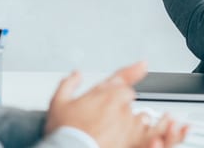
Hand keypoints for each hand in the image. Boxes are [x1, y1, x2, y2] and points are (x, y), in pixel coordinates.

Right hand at [45, 62, 188, 147]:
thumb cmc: (65, 131)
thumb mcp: (57, 103)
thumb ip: (68, 84)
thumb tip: (75, 74)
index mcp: (105, 93)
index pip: (122, 79)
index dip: (133, 71)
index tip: (143, 65)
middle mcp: (120, 105)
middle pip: (128, 99)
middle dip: (120, 105)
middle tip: (104, 118)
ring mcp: (128, 122)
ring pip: (139, 117)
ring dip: (131, 121)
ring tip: (113, 132)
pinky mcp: (133, 138)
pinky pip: (146, 133)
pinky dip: (146, 134)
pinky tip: (139, 137)